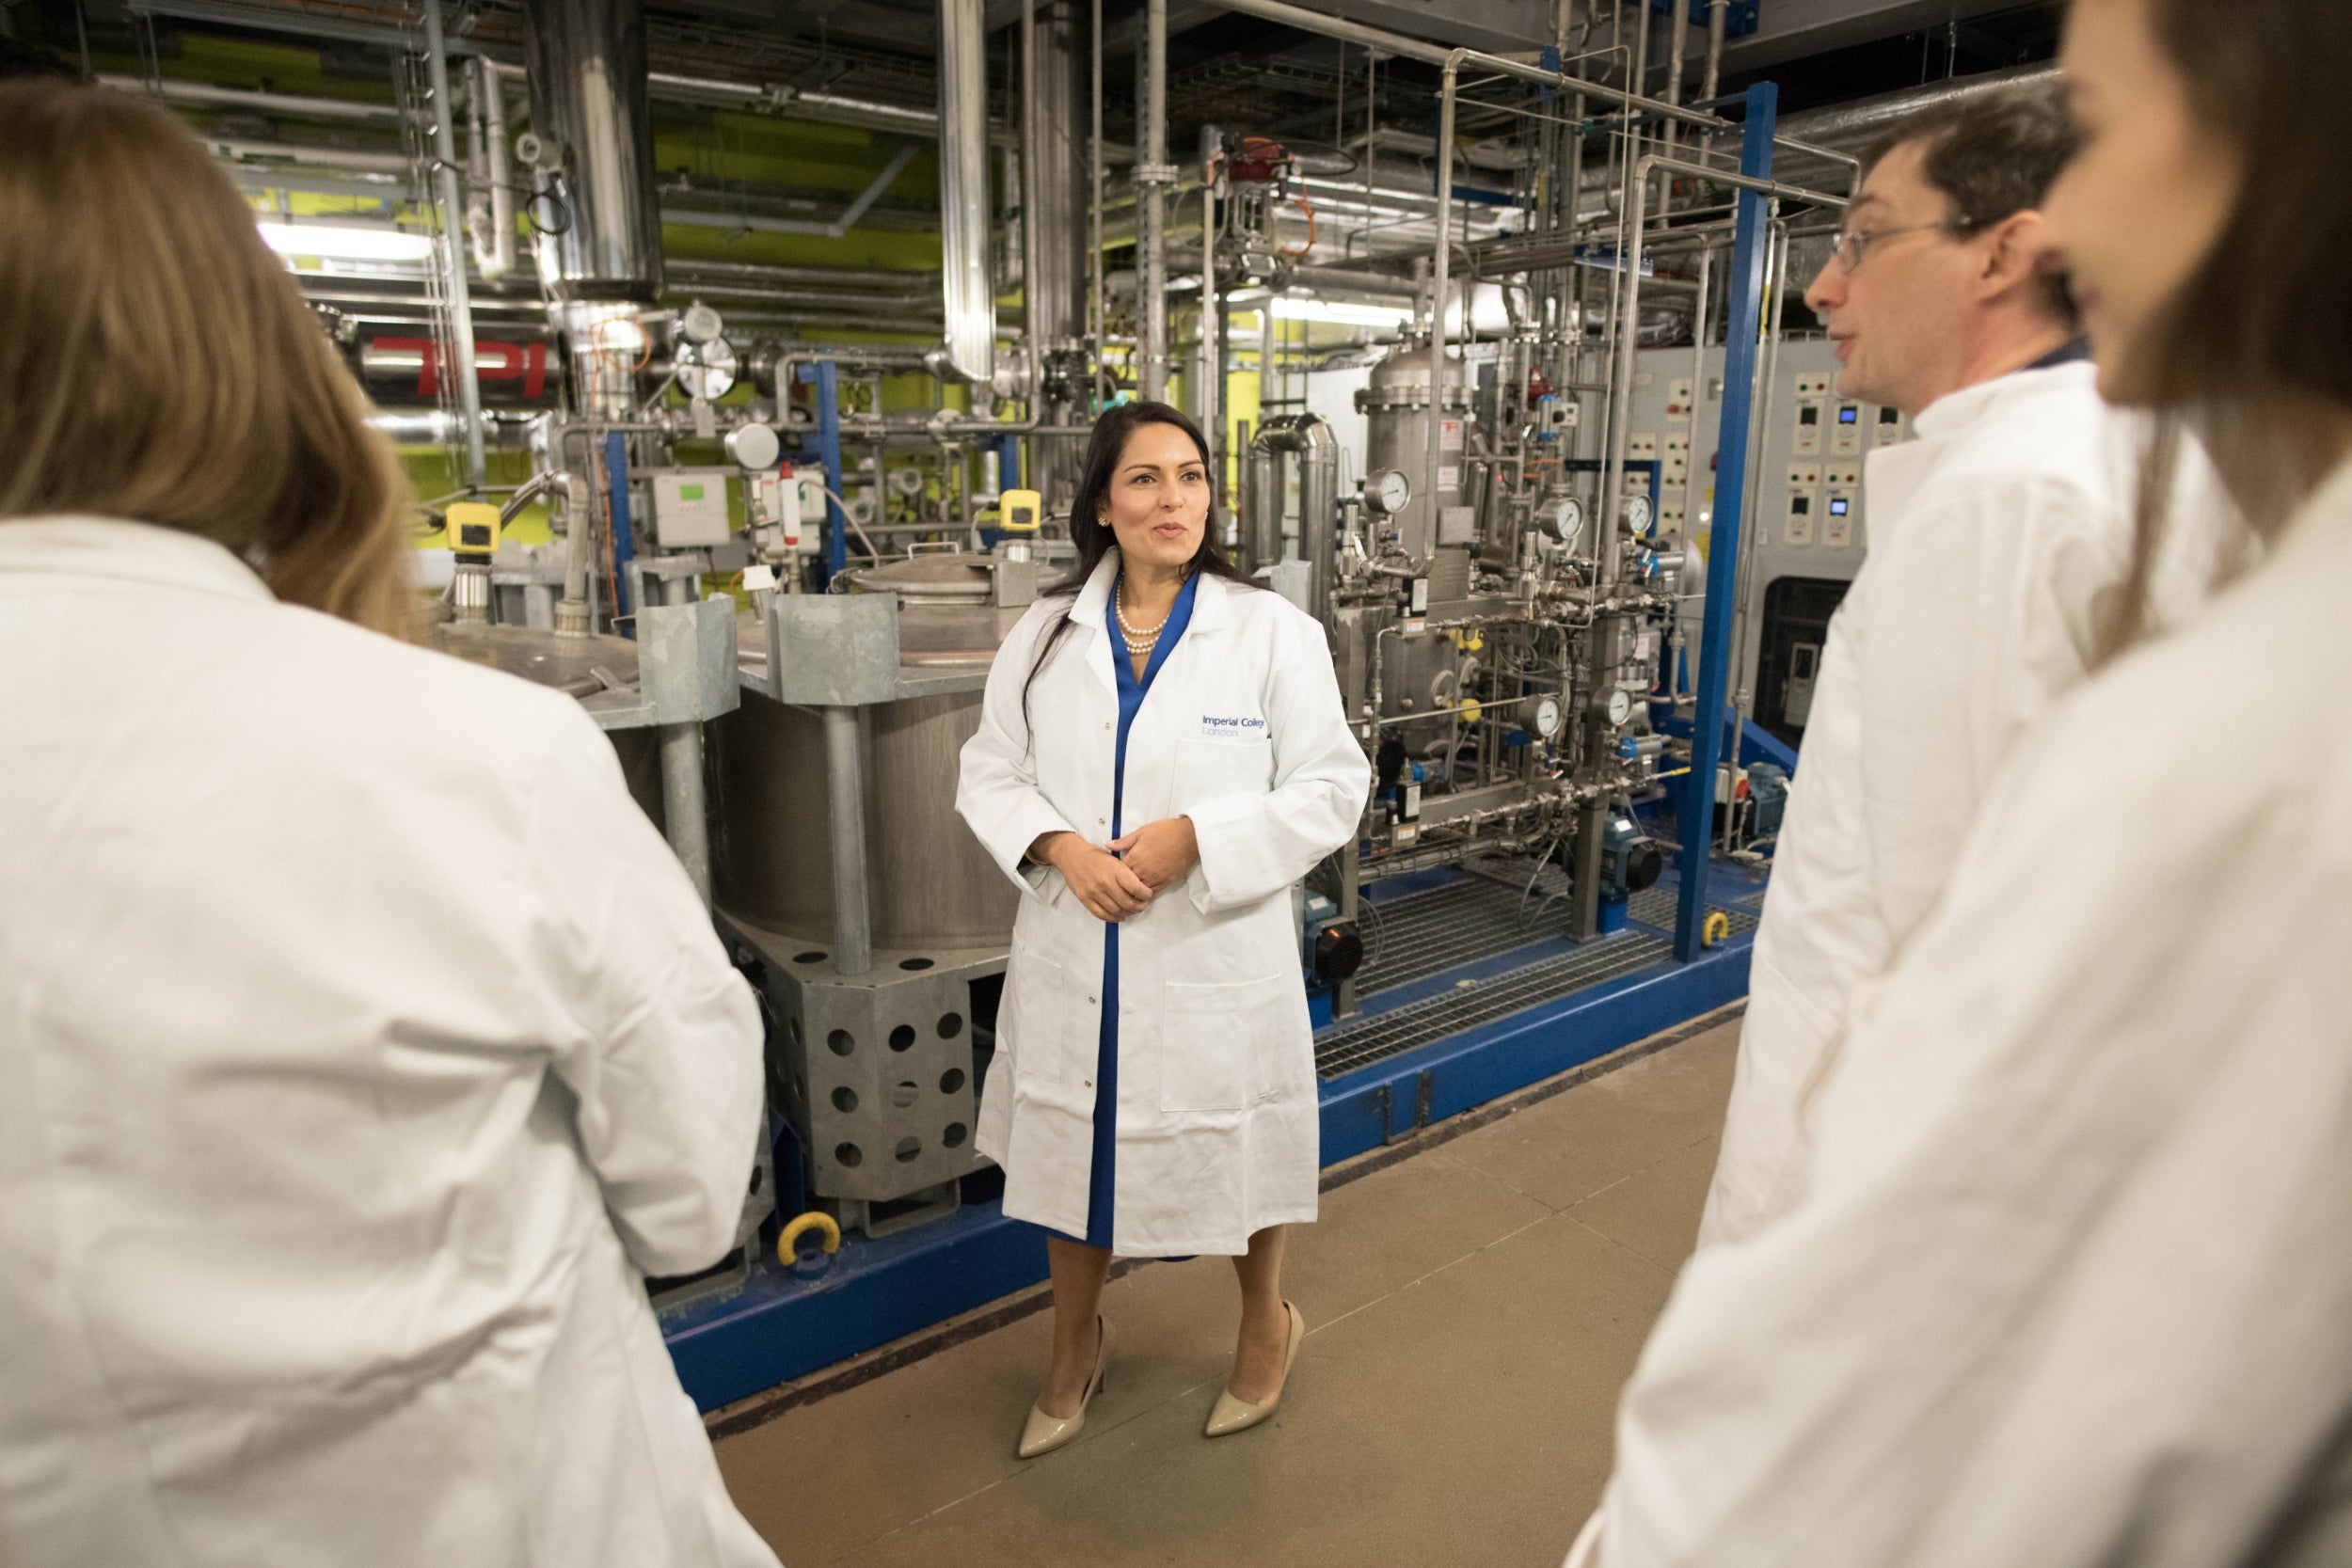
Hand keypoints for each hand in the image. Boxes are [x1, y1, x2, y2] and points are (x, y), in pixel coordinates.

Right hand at [1033, 831, 1154, 921]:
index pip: (1136, 888)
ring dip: (1128, 913)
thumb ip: (1126, 873)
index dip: (1145, 894)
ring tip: (1132, 911)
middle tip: (1142, 905)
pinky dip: (1113, 918)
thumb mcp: (1114, 858)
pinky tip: (1120, 917)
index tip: (1148, 894)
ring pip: (1116, 911)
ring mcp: (1094, 892)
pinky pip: (1102, 914)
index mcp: (1115, 870)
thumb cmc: (1096, 856)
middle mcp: (1105, 882)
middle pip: (1128, 903)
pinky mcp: (1085, 899)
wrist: (1072, 855)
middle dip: (1139, 907)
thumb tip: (1140, 888)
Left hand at [1108, 816, 1198, 893]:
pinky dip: (1145, 894)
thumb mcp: (1142, 832)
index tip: (1111, 873)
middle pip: (1126, 885)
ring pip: (1138, 893)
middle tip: (1117, 886)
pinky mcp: (1166, 883)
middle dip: (1121, 885)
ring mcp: (1155, 879)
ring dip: (1133, 892)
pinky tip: (1141, 892)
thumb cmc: (1166, 831)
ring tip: (1128, 891)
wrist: (1189, 836)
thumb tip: (1107, 844)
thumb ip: (1124, 841)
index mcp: (1135, 858)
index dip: (1114, 873)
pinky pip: (1151, 894)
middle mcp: (1144, 871)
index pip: (1118, 872)